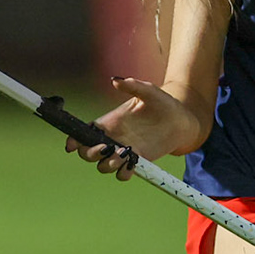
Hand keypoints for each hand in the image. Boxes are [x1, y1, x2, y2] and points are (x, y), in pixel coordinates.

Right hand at [64, 76, 193, 181]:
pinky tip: (133, 163)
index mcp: (108, 122)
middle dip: (90, 153)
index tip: (72, 144)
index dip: (74, 140)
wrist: (182, 120)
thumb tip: (115, 80)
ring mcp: (123, 151)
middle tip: (107, 147)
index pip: (83, 132)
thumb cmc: (163, 102)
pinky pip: (122, 174)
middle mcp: (112, 138)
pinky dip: (124, 172)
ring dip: (108, 164)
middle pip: (87, 153)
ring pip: (103, 166)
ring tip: (125, 154)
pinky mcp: (136, 161)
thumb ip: (132, 86)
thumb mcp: (148, 91)